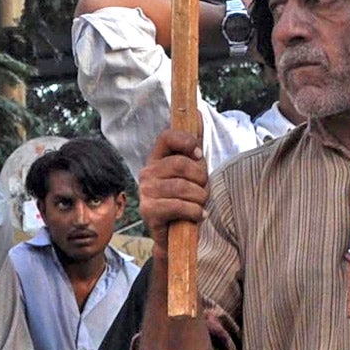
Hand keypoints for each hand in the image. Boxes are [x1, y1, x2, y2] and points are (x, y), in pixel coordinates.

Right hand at [137, 128, 207, 249]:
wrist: (175, 235)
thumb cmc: (185, 199)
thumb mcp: (192, 171)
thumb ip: (193, 145)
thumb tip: (199, 114)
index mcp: (157, 158)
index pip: (167, 136)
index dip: (186, 141)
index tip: (198, 154)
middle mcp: (147, 172)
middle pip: (181, 164)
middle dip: (200, 178)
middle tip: (203, 189)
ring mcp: (146, 192)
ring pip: (182, 187)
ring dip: (199, 197)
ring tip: (201, 204)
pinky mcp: (149, 211)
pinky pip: (179, 205)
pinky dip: (195, 212)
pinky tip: (198, 215)